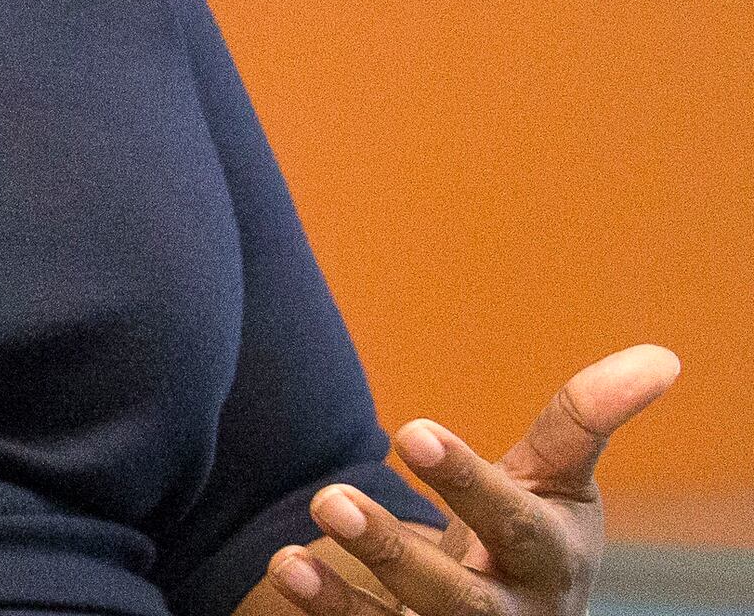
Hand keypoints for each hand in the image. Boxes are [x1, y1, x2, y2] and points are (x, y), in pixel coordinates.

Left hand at [265, 345, 681, 615]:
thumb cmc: (532, 533)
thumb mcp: (558, 482)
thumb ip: (585, 420)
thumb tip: (660, 357)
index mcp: (549, 558)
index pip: (513, 522)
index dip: (465, 481)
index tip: (411, 429)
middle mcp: (510, 615)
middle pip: (458, 598)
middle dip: (394, 551)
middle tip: (329, 497)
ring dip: (345, 600)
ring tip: (288, 559)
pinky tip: (286, 573)